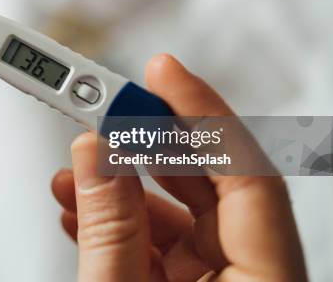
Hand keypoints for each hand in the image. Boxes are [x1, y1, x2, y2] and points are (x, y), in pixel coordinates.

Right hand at [51, 54, 306, 280]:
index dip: (202, 112)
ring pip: (183, 211)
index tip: (161, 70)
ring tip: (76, 170)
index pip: (249, 175)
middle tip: (106, 108)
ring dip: (124, 184)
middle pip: (212, 182)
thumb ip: (110, 230)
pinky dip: (123, 220)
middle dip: (151, 140)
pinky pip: (165, 240)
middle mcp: (256, 277)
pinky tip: (81, 208)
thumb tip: (97, 153)